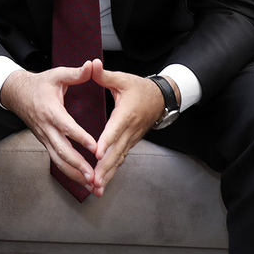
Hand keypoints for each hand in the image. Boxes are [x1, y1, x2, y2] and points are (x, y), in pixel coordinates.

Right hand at [0, 62, 98, 192]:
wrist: (16, 93)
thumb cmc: (39, 84)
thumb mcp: (56, 75)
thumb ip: (76, 73)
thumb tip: (92, 65)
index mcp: (51, 110)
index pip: (66, 126)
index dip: (80, 137)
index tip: (95, 146)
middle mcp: (46, 128)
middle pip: (62, 150)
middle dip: (79, 165)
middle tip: (93, 175)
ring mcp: (45, 138)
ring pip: (59, 160)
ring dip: (75, 174)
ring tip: (91, 184)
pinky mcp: (46, 143)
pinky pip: (57, 160)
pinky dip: (69, 172)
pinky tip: (82, 180)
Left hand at [89, 62, 169, 195]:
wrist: (162, 98)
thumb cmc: (140, 88)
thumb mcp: (122, 79)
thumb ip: (104, 75)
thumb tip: (91, 64)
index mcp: (126, 114)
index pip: (115, 130)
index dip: (106, 142)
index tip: (96, 153)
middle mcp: (129, 130)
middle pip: (116, 152)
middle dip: (105, 167)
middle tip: (93, 181)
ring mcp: (131, 139)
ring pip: (119, 159)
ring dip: (108, 174)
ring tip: (96, 188)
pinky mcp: (130, 143)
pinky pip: (120, 159)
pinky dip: (112, 171)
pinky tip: (103, 182)